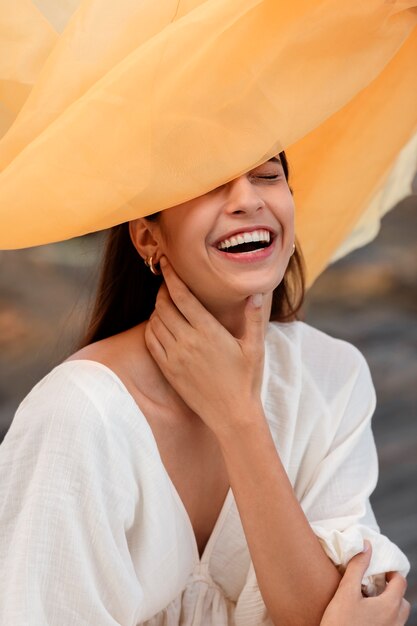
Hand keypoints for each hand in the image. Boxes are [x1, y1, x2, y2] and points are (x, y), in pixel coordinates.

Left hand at [144, 257, 265, 434]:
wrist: (231, 415)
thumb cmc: (246, 380)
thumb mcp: (255, 347)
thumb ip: (253, 318)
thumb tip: (256, 292)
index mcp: (208, 331)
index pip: (181, 296)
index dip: (171, 276)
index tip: (166, 263)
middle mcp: (187, 341)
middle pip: (163, 306)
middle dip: (163, 290)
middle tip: (168, 284)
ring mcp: (175, 356)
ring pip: (154, 322)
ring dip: (157, 309)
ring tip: (166, 303)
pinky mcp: (168, 370)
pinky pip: (151, 342)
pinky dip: (151, 328)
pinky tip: (160, 325)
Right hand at [320, 542, 409, 625]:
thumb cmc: (340, 623)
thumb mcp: (346, 591)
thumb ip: (357, 567)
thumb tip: (367, 545)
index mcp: (390, 606)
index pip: (400, 582)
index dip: (390, 572)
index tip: (378, 570)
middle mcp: (395, 621)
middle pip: (402, 600)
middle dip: (391, 589)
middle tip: (374, 584)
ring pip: (398, 615)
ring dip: (389, 604)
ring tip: (369, 600)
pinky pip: (390, 625)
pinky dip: (384, 617)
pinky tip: (365, 616)